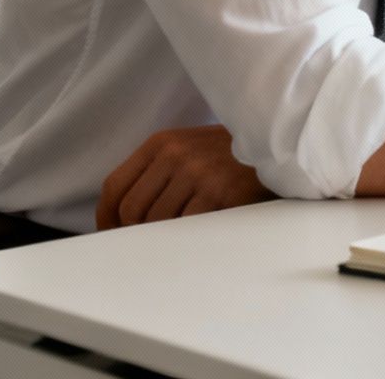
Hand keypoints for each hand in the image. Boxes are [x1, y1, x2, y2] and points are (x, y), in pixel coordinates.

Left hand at [97, 124, 274, 230]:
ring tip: (182, 232)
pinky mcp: (219, 194)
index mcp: (161, 143)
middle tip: (147, 241)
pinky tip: (200, 230)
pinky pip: (187, 227)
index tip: (111, 233)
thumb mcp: (188, 149)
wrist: (278, 146)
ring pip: (158, 222)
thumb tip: (124, 215)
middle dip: (135, 231)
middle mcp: (175, 155)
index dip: (106, 216)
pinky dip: (189, 235)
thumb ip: (156, 172)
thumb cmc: (228, 155)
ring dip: (165, 234)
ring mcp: (198, 174)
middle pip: (132, 209)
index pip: (114, 185)